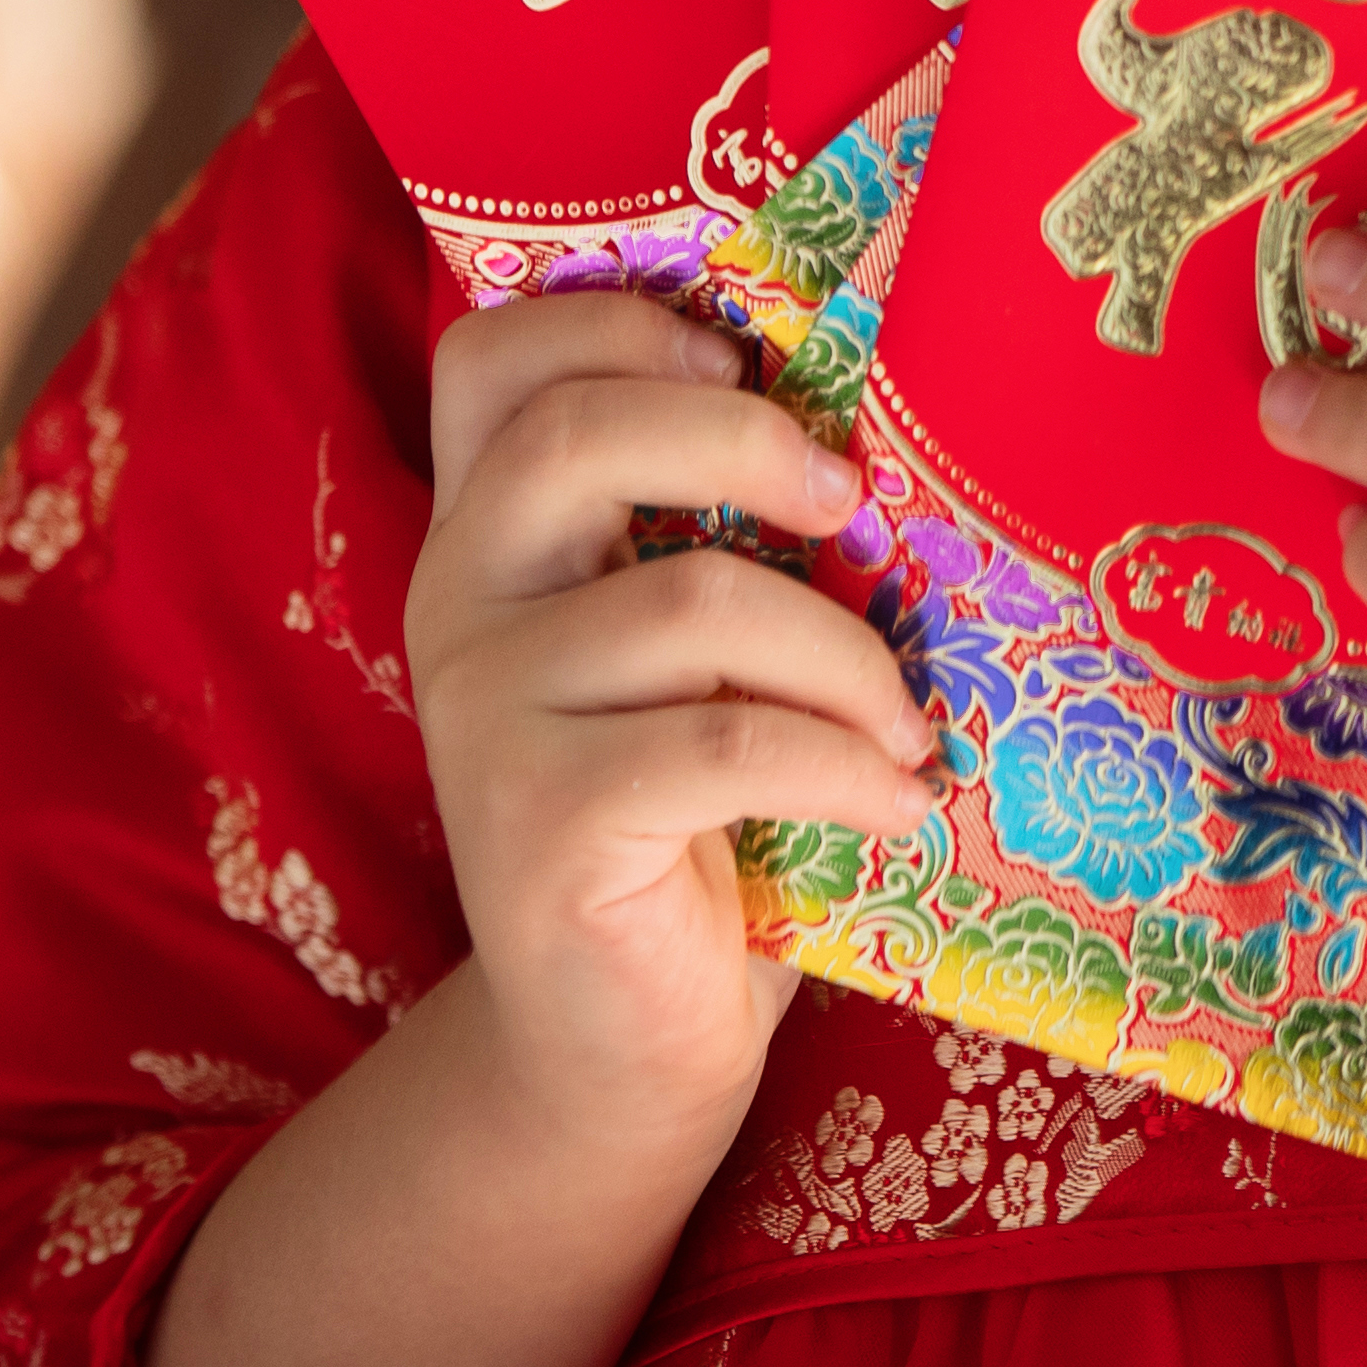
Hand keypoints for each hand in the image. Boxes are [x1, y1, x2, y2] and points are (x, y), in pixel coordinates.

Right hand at [401, 293, 935, 1164]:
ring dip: (846, 658)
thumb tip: (883, 433)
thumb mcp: (695, 655)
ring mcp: (482, 714)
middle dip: (749, 445)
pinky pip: (725, 743)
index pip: (491, 357)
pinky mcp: (535, 822)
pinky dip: (845, 766)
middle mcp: (457, 602)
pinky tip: (901, 805)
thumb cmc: (695, 821)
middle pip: (580, 436)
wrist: (626, 1043)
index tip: (742, 363)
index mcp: (488, 535)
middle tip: (858, 508)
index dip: (613, 323)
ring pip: (692, 603)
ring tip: (909, 727)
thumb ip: (716, 538)